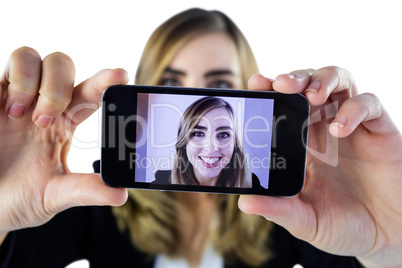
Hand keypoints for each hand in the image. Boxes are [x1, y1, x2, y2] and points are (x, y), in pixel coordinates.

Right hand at [0, 47, 127, 235]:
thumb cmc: (18, 197)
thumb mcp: (53, 196)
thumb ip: (85, 190)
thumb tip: (121, 194)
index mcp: (64, 123)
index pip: (90, 93)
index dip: (105, 80)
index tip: (121, 75)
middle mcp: (42, 104)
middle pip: (62, 65)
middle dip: (57, 87)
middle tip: (44, 122)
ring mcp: (15, 97)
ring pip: (32, 55)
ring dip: (32, 82)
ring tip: (21, 115)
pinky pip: (9, 64)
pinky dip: (15, 79)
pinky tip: (8, 109)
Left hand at [239, 67, 401, 266]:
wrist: (386, 237)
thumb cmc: (343, 225)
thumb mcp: (306, 221)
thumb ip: (279, 211)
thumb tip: (244, 203)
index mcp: (302, 144)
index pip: (283, 106)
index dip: (270, 90)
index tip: (256, 83)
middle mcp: (325, 129)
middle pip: (308, 85)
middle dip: (294, 78)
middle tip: (280, 84)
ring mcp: (353, 127)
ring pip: (340, 81)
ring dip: (323, 80)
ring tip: (311, 96)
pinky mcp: (380, 131)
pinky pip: (369, 104)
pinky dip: (354, 109)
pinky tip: (341, 128)